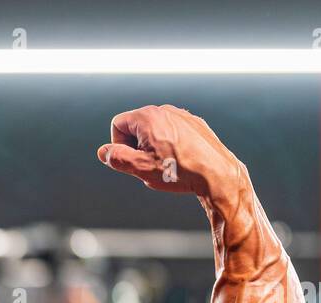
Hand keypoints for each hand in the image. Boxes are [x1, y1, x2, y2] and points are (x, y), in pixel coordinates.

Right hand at [96, 105, 243, 197]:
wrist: (216, 174)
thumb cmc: (178, 171)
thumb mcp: (140, 168)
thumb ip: (117, 158)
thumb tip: (104, 152)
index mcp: (147, 117)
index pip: (117, 125)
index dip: (118, 146)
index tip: (132, 161)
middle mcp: (164, 110)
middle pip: (135, 127)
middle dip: (136, 147)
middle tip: (149, 166)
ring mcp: (181, 115)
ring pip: (154, 131)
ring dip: (153, 148)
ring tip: (166, 165)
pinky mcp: (194, 123)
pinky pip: (172, 132)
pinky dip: (170, 146)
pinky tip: (180, 161)